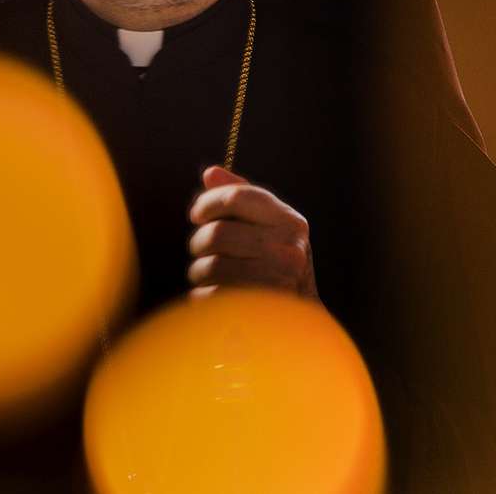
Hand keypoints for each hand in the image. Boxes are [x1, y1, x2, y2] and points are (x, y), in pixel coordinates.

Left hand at [187, 165, 317, 300]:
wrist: (299, 322)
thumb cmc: (275, 264)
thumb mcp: (268, 226)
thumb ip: (241, 198)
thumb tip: (210, 174)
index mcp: (291, 223)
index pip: (238, 197)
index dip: (208, 202)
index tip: (196, 215)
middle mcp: (288, 250)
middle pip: (218, 233)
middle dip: (198, 242)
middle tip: (198, 249)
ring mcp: (276, 282)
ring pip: (210, 266)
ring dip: (197, 271)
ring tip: (204, 274)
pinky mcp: (258, 311)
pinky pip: (210, 294)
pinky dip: (202, 294)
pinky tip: (211, 294)